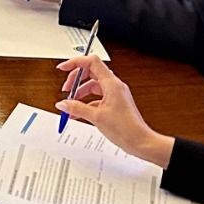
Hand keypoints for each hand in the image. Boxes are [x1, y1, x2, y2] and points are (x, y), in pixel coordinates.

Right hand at [55, 55, 174, 167]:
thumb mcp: (96, 117)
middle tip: (66, 90)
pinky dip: (86, 102)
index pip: (91, 62)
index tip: (64, 68)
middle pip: (91, 73)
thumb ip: (76, 108)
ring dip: (80, 93)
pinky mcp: (114, 103)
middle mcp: (114, 86)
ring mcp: (115, 94)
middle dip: (76, 80)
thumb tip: (63, 104)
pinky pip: (97, 97)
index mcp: (112, 84)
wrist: (140, 141)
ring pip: (93, 86)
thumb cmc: (126, 128)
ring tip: (70, 104)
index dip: (76, 63)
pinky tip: (78, 113)